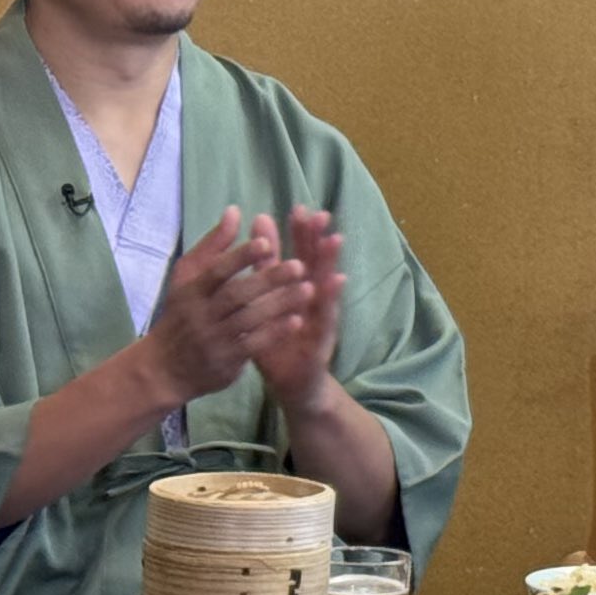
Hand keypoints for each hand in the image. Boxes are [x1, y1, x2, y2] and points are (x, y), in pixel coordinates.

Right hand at [135, 207, 303, 406]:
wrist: (163, 369)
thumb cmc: (182, 314)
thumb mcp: (187, 278)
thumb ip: (213, 245)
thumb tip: (235, 210)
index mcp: (191, 291)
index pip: (216, 271)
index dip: (240, 257)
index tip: (267, 242)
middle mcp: (200, 315)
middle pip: (236, 295)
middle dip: (268, 279)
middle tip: (299, 265)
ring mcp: (212, 340)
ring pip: (249, 320)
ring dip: (279, 304)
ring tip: (309, 289)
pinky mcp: (225, 362)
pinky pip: (253, 346)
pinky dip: (274, 333)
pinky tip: (297, 320)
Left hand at [242, 205, 346, 413]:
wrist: (294, 386)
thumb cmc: (279, 342)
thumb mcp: (266, 306)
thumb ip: (265, 269)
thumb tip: (259, 226)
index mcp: (297, 292)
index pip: (299, 257)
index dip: (300, 234)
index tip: (299, 208)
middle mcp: (313, 301)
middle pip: (316, 265)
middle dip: (317, 241)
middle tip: (320, 215)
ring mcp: (320, 321)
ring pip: (325, 288)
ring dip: (330, 264)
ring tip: (334, 239)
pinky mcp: (321, 342)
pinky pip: (326, 318)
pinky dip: (331, 300)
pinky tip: (336, 281)